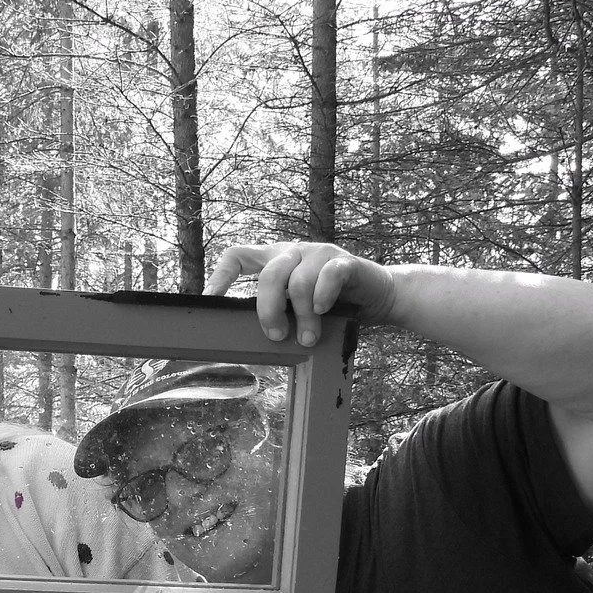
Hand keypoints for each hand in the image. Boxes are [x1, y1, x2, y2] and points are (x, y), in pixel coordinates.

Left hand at [204, 241, 398, 345]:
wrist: (381, 297)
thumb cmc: (334, 306)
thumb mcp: (299, 309)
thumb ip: (280, 312)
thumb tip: (253, 339)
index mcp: (277, 260)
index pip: (238, 256)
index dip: (220, 276)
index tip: (210, 299)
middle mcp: (295, 252)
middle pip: (269, 275)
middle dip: (268, 310)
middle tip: (275, 336)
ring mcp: (320, 254)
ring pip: (299, 282)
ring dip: (302, 317)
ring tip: (308, 339)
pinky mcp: (345, 261)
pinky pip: (328, 276)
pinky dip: (323, 296)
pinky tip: (325, 311)